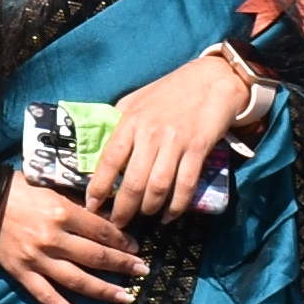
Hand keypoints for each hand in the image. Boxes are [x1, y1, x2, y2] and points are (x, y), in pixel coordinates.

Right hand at [0, 169, 145, 303]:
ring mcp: (37, 259)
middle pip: (96, 256)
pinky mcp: (23, 274)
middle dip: (123, 265)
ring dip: (104, 291)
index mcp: (62, 211)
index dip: (123, 240)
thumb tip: (109, 216)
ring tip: (125, 297)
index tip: (137, 247)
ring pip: (78, 280)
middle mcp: (52, 238)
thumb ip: (78, 203)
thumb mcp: (51, 187)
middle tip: (142, 271)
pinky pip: (48, 298)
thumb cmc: (18, 190)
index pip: (101, 230)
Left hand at [86, 45, 263, 234]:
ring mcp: (176, 142)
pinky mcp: (199, 149)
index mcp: (130, 121)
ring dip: (149, 209)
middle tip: (118, 224)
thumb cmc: (170, 90)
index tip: (92, 206)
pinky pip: (185, 185)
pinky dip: (176, 206)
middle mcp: (150, 133)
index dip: (98, 187)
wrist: (212, 79)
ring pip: (157, 187)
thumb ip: (121, 123)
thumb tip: (105, 150)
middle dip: (123, 209)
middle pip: (132, 182)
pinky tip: (170, 215)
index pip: (108, 160)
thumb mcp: (137, 100)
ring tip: (144, 217)